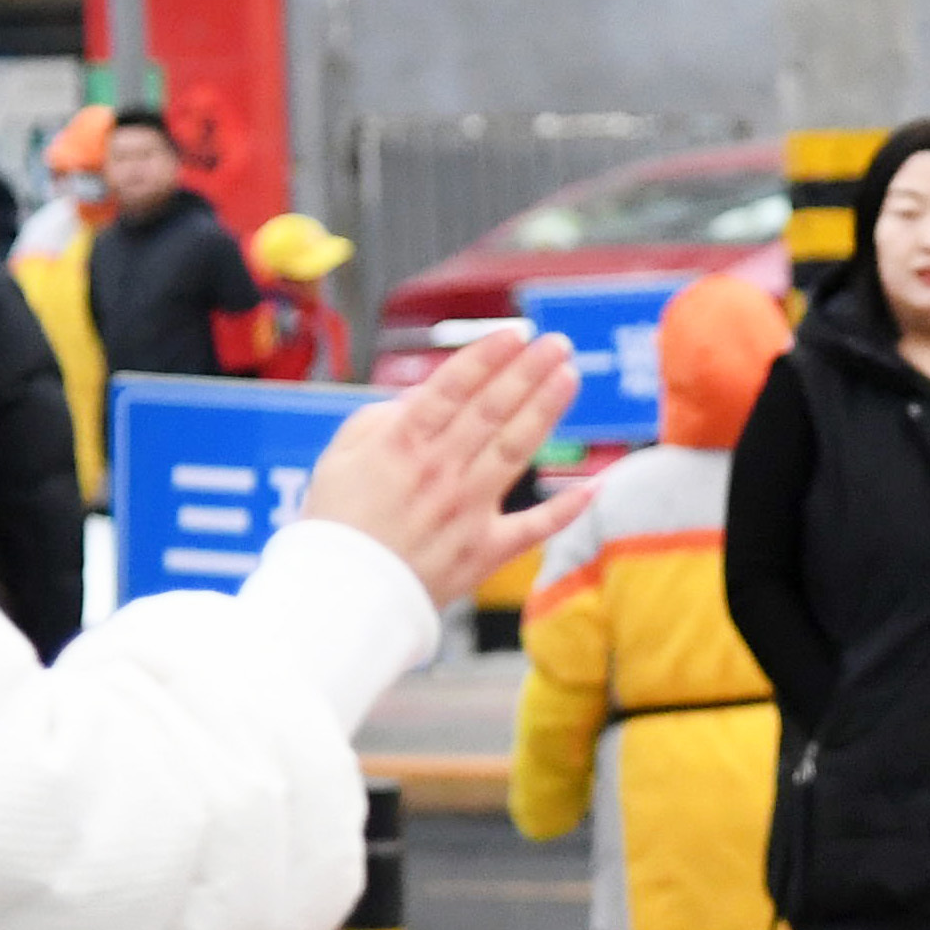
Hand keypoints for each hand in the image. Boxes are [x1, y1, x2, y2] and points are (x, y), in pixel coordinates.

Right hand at [295, 330, 589, 602]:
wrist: (342, 596)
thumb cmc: (336, 524)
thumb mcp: (340, 458)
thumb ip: (380, 420)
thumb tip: (421, 398)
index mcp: (402, 445)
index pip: (453, 388)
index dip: (486, 357)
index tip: (514, 333)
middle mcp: (440, 472)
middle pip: (493, 411)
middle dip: (528, 372)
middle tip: (558, 343)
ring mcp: (466, 512)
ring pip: (515, 451)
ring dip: (546, 411)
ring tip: (569, 378)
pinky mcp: (483, 552)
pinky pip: (532, 528)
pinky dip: (565, 510)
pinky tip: (593, 486)